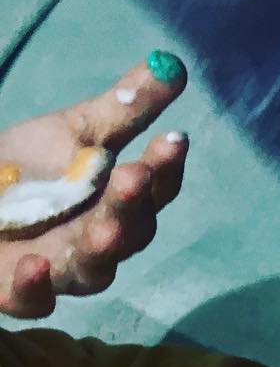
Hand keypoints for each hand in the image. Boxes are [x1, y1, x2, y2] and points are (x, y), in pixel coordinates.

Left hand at [0, 54, 189, 317]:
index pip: (154, 191)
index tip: (174, 139)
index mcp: (119, 206)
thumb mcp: (73, 132)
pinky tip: (35, 264)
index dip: (166, 170)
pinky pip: (32, 300)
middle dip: (133, 206)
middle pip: (129, 233)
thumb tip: (172, 66)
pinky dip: (35, 287)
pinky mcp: (18, 291)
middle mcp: (101, 243)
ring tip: (106, 231)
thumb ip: (124, 107)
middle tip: (137, 175)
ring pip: (93, 269)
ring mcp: (62, 270)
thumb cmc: (29, 171)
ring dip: (102, 250)